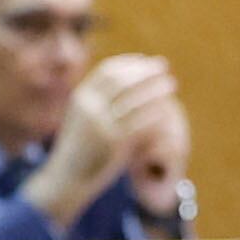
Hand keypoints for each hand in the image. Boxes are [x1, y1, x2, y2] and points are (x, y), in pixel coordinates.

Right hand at [23, 54, 183, 226]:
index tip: (146, 61)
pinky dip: (155, 113)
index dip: (129, 63)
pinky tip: (166, 110)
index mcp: (81, 97)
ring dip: (156, 89)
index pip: (108, 71)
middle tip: (164, 66)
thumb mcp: (82, 117)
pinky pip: (141, 123)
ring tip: (171, 84)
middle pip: (123, 81)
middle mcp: (90, 108)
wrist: (67, 178)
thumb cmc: (79, 147)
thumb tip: (126, 79)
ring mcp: (102, 125)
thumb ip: (99, 99)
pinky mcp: (114, 143)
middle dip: (145, 71)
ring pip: (135, 100)